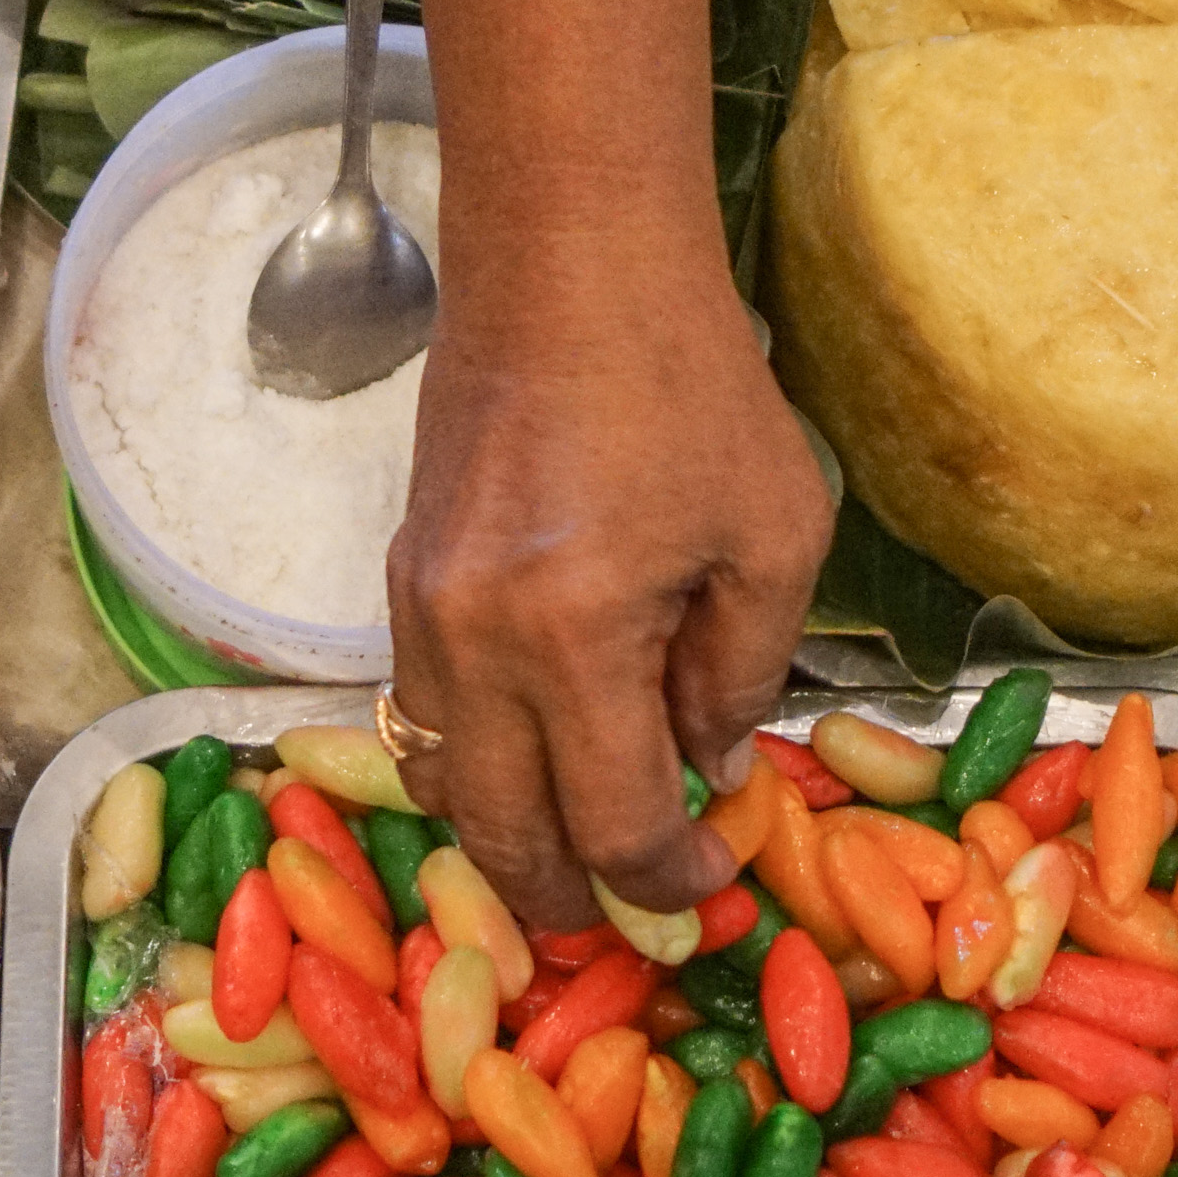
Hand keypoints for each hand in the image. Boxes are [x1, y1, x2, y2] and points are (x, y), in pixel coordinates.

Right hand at [383, 0, 836, 934]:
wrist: (569, 258)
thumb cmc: (690, 381)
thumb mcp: (772, 532)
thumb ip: (742, 667)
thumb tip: (707, 761)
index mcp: (570, 636)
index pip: (610, 818)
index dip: (668, 875)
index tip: (714, 879)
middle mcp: (470, 640)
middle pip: (496, 832)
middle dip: (562, 898)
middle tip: (627, 917)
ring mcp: (420, 607)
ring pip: (439, 778)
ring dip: (505, 838)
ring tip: (578, 857)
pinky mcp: (405, 572)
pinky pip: (423, 710)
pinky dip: (475, 762)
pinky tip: (540, 762)